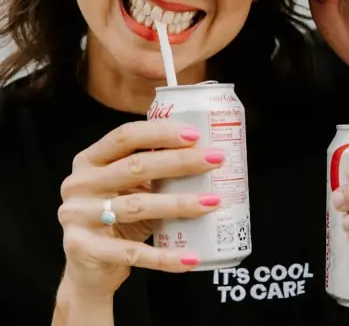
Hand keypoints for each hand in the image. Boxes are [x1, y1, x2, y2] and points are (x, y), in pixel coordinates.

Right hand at [58, 120, 223, 295]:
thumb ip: (150, 169)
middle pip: (136, 166)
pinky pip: (134, 253)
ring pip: (138, 206)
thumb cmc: (115, 218)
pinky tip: (191, 257)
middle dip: (180, 161)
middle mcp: (79, 184)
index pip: (126, 136)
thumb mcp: (126, 187)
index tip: (196, 135)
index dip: (161, 132)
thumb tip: (203, 151)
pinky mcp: (85, 251)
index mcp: (89, 160)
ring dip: (180, 203)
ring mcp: (78, 217)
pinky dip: (166, 257)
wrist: (86, 270)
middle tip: (216, 160)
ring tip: (213, 201)